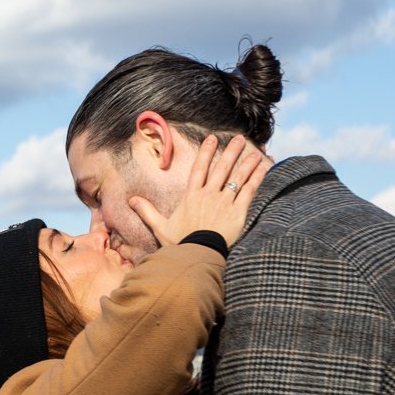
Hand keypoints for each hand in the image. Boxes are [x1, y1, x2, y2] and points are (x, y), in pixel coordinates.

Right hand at [129, 135, 266, 248]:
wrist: (197, 256)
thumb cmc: (179, 244)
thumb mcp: (160, 227)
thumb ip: (147, 211)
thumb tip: (131, 200)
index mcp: (191, 196)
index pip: (199, 168)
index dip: (206, 152)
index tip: (213, 138)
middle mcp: (208, 195)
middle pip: (221, 168)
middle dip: (231, 152)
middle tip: (240, 138)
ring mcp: (224, 202)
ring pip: (237, 177)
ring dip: (247, 162)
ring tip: (256, 150)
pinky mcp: (237, 212)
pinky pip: (249, 191)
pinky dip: (257, 178)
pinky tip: (264, 168)